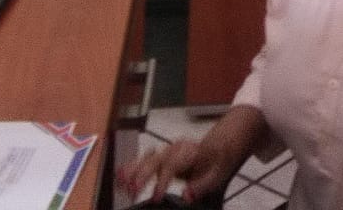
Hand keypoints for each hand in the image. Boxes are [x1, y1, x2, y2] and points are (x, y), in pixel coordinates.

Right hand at [118, 138, 233, 204]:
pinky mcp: (162, 155)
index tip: (155, 198)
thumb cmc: (220, 159)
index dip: (162, 182)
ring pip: (146, 158)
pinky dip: (131, 166)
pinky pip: (143, 159)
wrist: (223, 143)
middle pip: (155, 160)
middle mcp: (176, 149)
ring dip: (132, 171)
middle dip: (142, 175)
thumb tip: (186, 196)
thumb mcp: (219, 172)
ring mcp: (167, 151)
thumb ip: (203, 184)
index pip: (172, 165)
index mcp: (190, 152)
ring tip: (121, 185)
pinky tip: (119, 176)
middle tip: (132, 191)